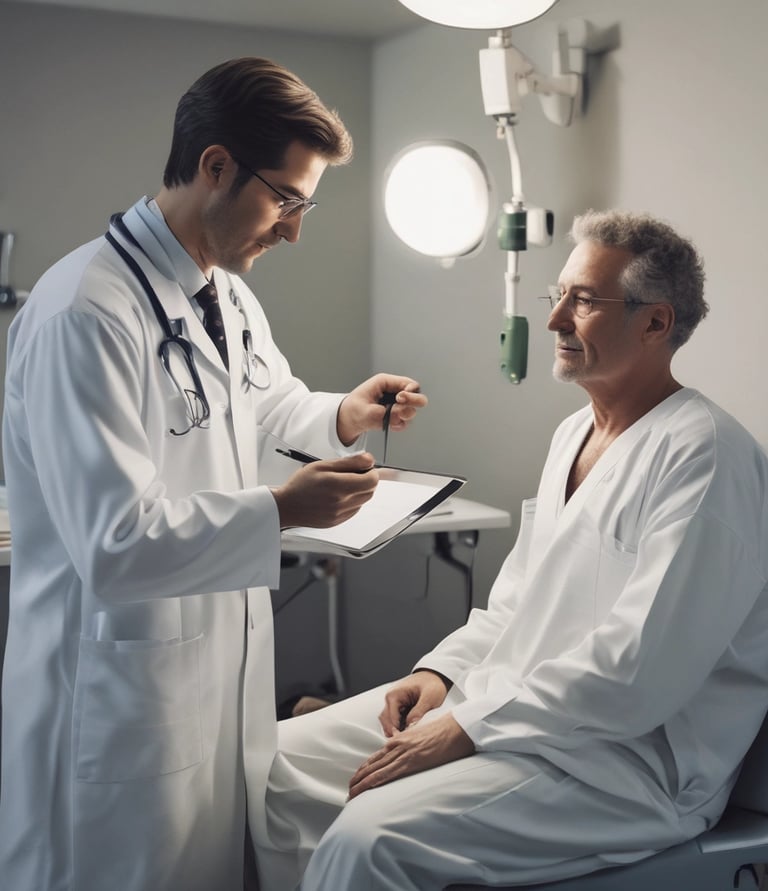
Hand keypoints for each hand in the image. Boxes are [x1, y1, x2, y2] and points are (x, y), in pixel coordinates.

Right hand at [271, 453, 377, 528]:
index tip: (364, 468)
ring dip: (360, 492)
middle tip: (354, 474)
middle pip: (370, 491)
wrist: (286, 506)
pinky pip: (354, 510)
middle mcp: (341, 502)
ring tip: (343, 485)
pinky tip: (338, 496)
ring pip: (363, 501)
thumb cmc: (300, 485)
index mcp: (338, 486)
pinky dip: (352, 502)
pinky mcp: (338, 521)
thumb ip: (349, 462)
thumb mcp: (323, 465)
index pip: (372, 480)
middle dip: (367, 481)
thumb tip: (369, 459)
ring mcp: (340, 514)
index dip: (371, 472)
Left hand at [337, 373, 427, 445]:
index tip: (400, 400)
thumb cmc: (352, 409)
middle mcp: (393, 392)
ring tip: (389, 419)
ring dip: (403, 416)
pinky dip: (399, 424)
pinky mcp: (395, 414)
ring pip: (411, 409)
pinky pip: (405, 420)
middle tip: (399, 411)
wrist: (346, 421)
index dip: (409, 393)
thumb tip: (399, 415)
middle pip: (417, 395)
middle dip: (411, 404)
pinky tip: (389, 425)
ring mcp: (395, 404)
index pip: (410, 384)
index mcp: (386, 383)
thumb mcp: (365, 411)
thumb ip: (384, 413)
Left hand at [347, 713, 474, 799]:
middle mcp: (397, 745)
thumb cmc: (444, 732)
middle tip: (349, 792)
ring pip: (374, 771)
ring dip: (360, 784)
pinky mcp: (409, 762)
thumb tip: (410, 757)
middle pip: (371, 765)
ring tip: (351, 795)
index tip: (357, 779)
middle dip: (358, 779)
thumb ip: (413, 746)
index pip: (377, 757)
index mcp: (400, 739)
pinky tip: (363, 789)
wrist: (456, 728)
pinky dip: (371, 783)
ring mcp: (401, 753)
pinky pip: (385, 774)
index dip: (365, 769)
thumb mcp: (423, 737)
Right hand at [378, 671, 450, 737]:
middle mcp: (390, 698)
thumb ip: (419, 712)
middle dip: (393, 732)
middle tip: (405, 743)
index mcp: (394, 695)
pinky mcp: (398, 706)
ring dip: (394, 730)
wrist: (435, 676)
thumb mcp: (429, 698)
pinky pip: (394, 719)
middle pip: (385, 721)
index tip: (405, 741)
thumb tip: (410, 727)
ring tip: (407, 739)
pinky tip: (408, 732)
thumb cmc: (432, 684)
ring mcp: (393, 702)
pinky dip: (398, 726)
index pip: (390, 718)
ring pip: (387, 721)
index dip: (397, 731)